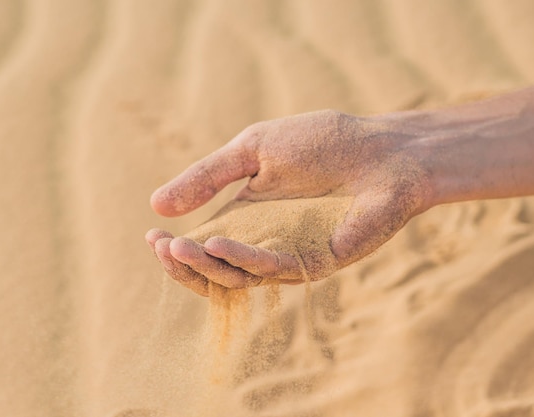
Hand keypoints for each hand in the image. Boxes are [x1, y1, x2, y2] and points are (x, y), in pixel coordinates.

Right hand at [147, 110, 429, 295]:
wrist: (381, 148)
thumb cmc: (322, 143)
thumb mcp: (252, 150)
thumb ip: (208, 177)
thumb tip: (156, 206)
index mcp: (247, 219)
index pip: (203, 247)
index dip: (176, 249)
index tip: (152, 235)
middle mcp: (264, 243)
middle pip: (215, 271)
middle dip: (185, 264)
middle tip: (163, 248)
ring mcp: (290, 256)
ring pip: (239, 277)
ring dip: (207, 265)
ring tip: (180, 247)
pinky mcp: (316, 262)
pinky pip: (274, 268)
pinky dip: (243, 258)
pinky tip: (217, 244)